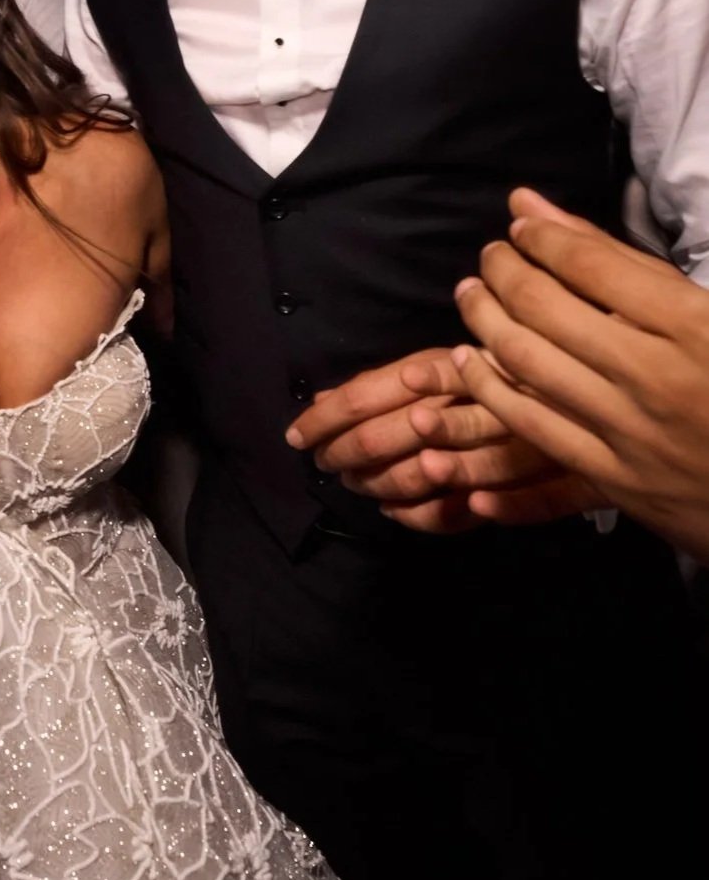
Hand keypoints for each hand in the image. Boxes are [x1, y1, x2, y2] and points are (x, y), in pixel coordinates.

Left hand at [287, 348, 548, 510]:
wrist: (583, 391)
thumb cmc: (491, 376)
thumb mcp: (433, 367)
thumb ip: (381, 385)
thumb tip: (322, 401)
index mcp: (439, 363)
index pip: (362, 396)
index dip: (322, 422)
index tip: (295, 437)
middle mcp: (462, 399)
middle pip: (383, 437)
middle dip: (344, 455)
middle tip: (326, 465)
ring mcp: (497, 442)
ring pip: (419, 476)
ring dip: (379, 485)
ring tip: (358, 485)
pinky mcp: (526, 482)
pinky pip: (462, 511)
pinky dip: (422, 516)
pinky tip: (396, 511)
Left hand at [451, 187, 708, 558]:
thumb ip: (622, 258)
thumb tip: (532, 205)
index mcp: (697, 326)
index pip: (591, 265)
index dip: (542, 239)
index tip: (522, 229)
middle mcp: (659, 376)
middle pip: (545, 309)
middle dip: (503, 271)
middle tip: (490, 257)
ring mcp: (633, 432)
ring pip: (527, 364)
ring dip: (483, 321)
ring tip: (470, 295)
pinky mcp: (615, 480)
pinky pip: (531, 426)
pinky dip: (488, 388)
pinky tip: (470, 361)